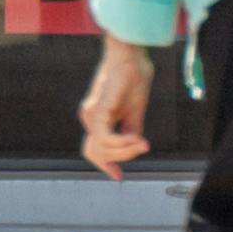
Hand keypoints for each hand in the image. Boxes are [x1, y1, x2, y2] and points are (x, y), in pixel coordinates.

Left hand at [78, 36, 152, 180]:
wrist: (131, 55)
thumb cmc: (133, 78)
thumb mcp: (134, 112)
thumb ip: (129, 132)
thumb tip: (132, 149)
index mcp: (97, 118)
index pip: (93, 149)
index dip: (104, 165)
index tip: (118, 176)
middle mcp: (90, 117)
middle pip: (95, 153)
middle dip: (119, 159)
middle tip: (142, 146)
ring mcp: (91, 113)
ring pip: (102, 149)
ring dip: (124, 151)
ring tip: (143, 141)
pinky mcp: (97, 109)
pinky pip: (105, 138)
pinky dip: (122, 144)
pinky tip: (137, 139)